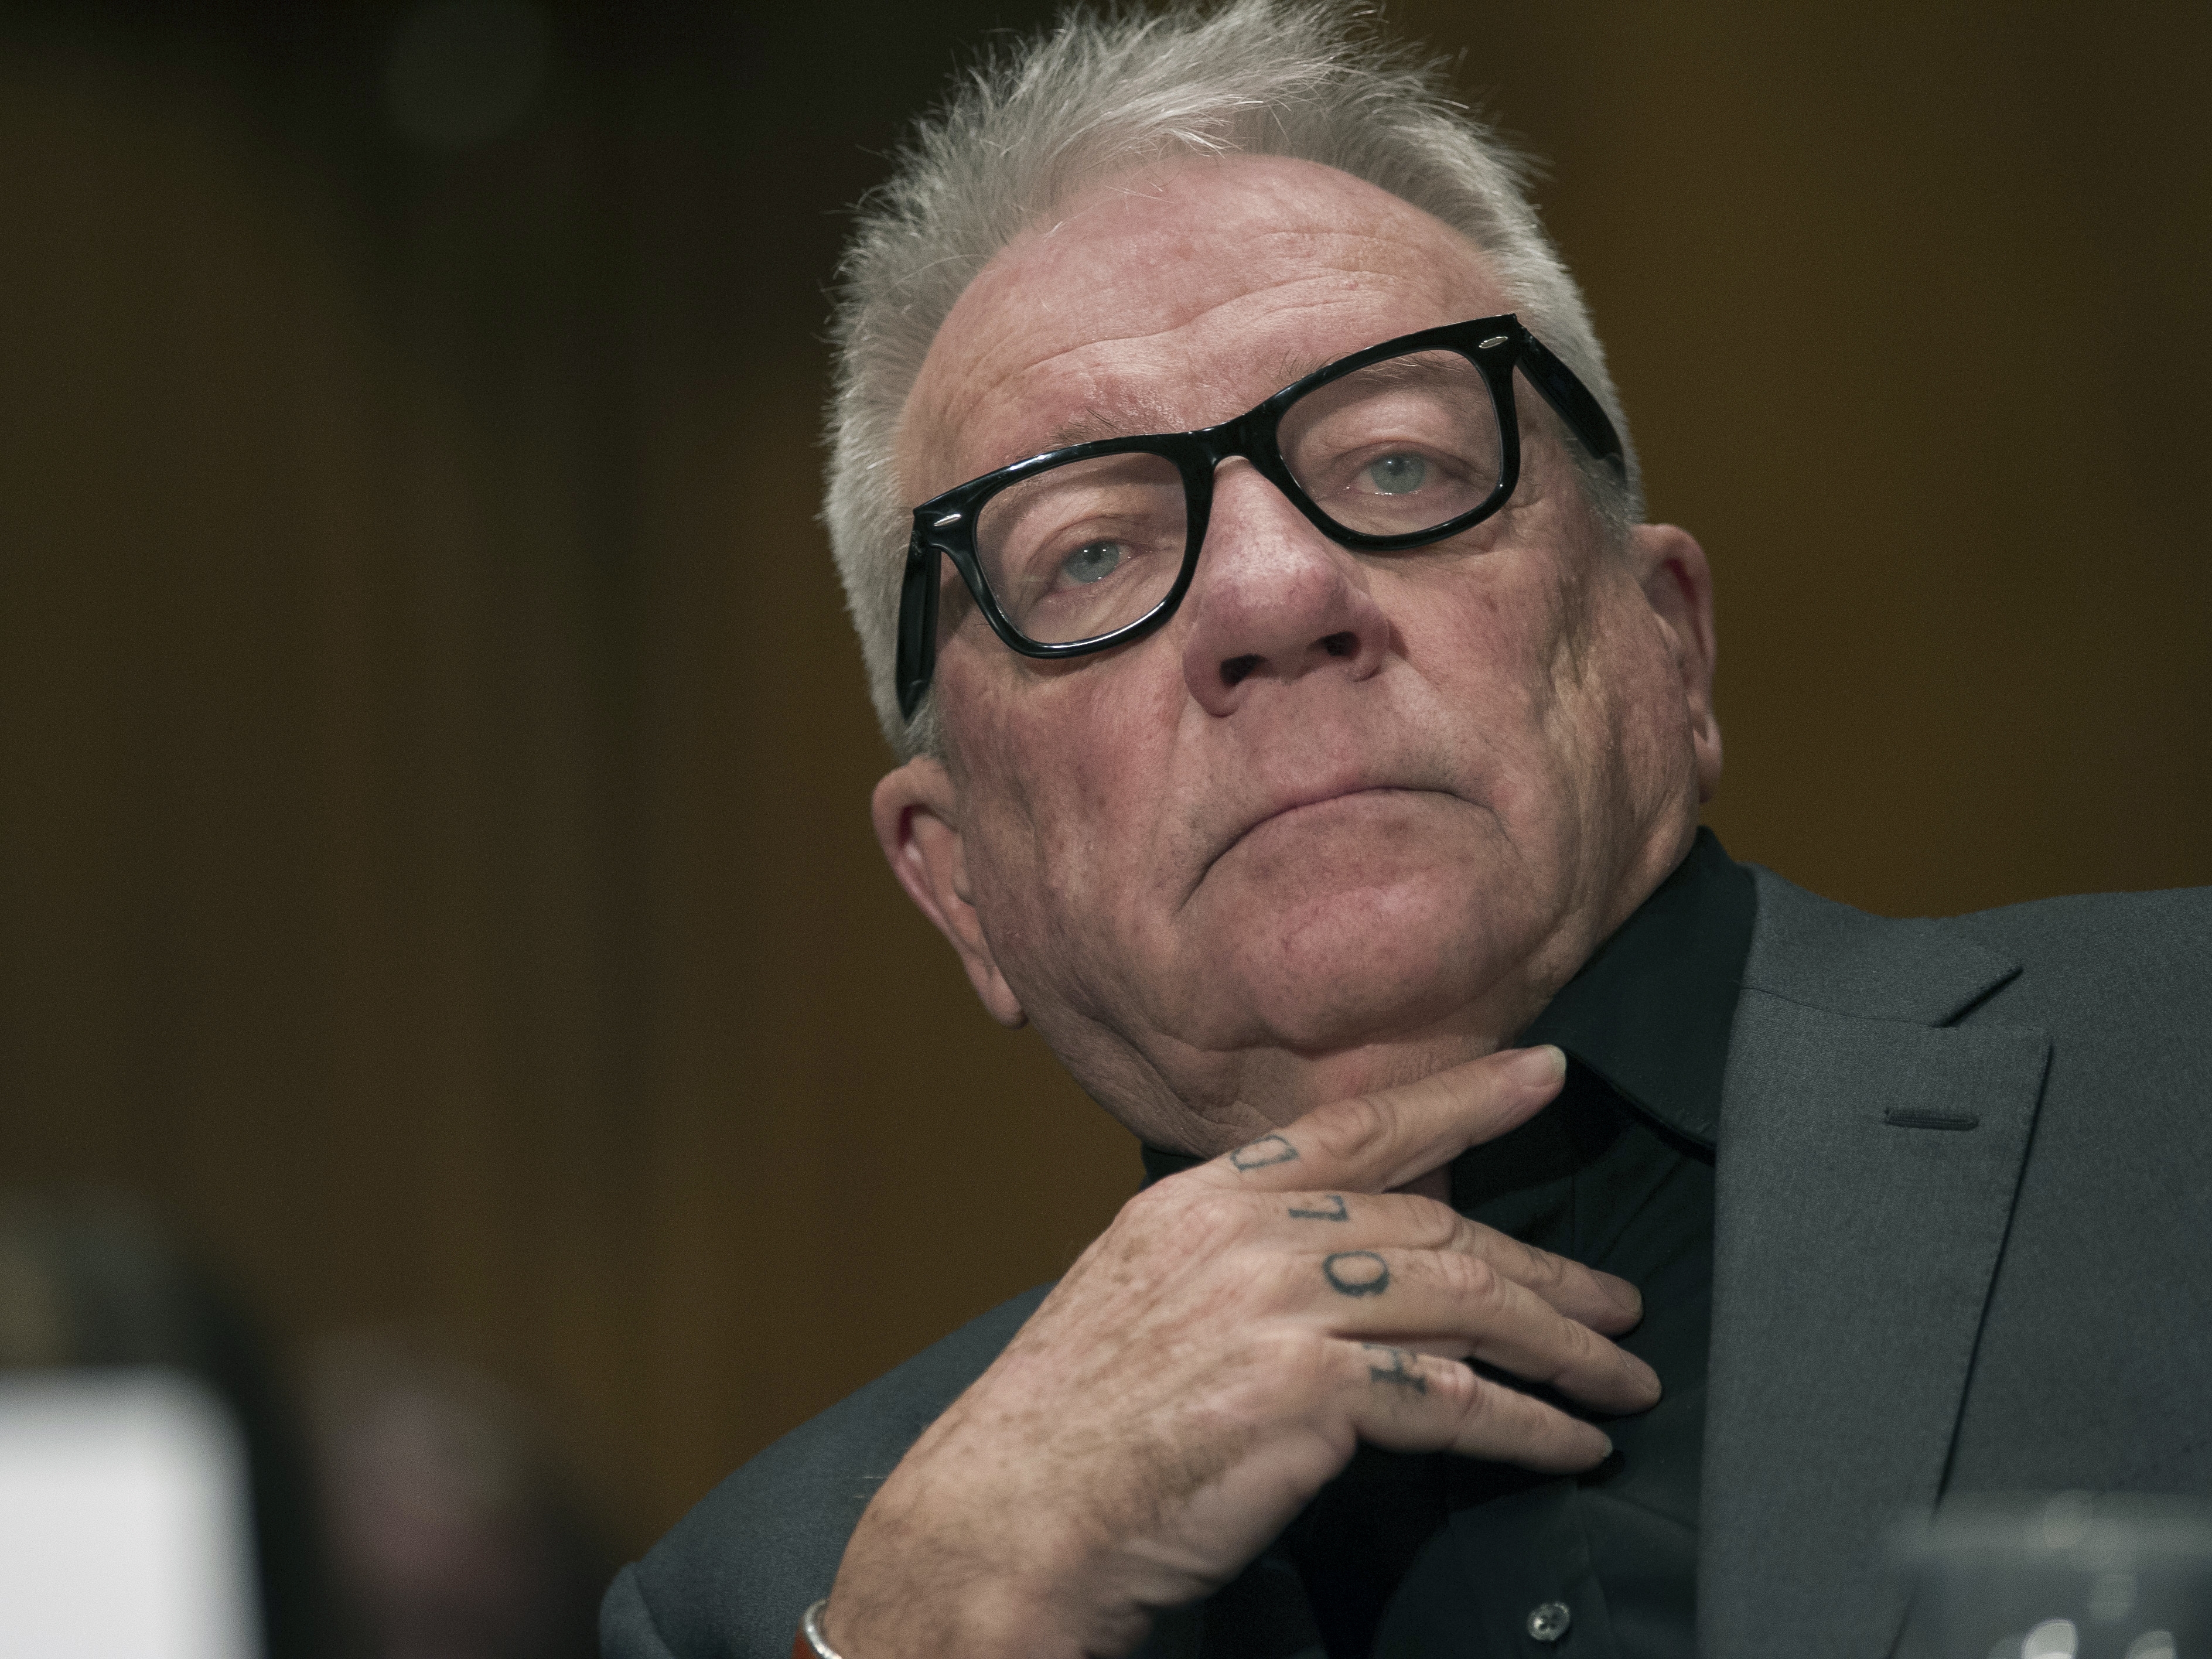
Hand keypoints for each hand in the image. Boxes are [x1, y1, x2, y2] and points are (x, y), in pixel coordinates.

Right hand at [820, 1044, 1656, 1657]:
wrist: (1008, 1515)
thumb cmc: (1074, 1428)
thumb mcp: (1145, 1298)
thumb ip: (1241, 1258)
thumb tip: (1351, 1257)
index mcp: (1200, 1198)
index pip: (1353, 1127)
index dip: (1459, 1097)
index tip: (1541, 1072)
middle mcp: (1242, 1230)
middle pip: (1431, 1222)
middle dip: (1541, 1267)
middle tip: (1614, 1300)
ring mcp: (1273, 1301)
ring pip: (1460, 1299)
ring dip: (1558, 1344)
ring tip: (1620, 1377)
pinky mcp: (1303, 1388)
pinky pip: (1452, 1398)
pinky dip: (1527, 1423)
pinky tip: (1569, 1442)